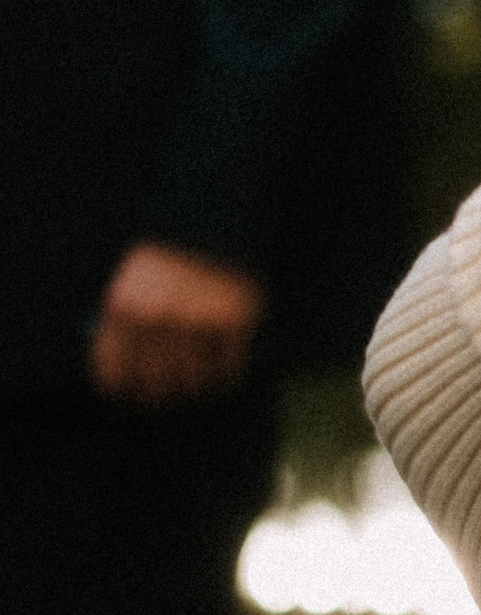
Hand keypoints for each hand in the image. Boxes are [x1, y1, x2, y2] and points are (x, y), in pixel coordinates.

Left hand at [89, 241, 264, 402]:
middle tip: (169, 390)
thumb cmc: (166, 257)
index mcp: (123, 307)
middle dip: (163, 390)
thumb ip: (124, 326)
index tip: (132, 395)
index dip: (123, 389)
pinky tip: (222, 364)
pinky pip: (228, 369)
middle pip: (158, 385)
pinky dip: (226, 372)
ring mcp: (197, 323)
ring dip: (196, 383)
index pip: (114, 373)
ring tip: (198, 374)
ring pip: (195, 382)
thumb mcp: (131, 283)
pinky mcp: (232, 323)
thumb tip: (124, 379)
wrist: (210, 220)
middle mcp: (158, 319)